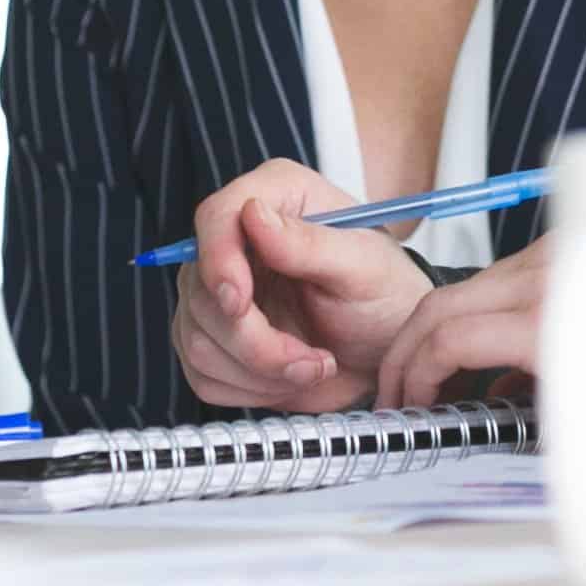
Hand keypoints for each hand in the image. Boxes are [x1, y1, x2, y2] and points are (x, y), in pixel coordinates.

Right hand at [175, 160, 428, 412]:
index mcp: (277, 197)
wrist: (388, 349)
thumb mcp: (364, 268)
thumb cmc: (386, 296)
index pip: (216, 217)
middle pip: (202, 292)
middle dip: (256, 341)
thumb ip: (309, 243)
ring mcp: (217, 292)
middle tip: (312, 359)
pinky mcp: (213, 339)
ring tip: (315, 366)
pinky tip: (292, 377)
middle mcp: (238, 240)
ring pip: (198, 341)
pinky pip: (203, 374)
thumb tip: (253, 214)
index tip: (241, 304)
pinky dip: (250, 388)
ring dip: (259, 370)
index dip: (219, 262)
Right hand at [372, 236, 552, 410]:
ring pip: (462, 287)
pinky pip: (497, 275)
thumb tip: (486, 398)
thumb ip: (520, 403)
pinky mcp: (557, 247)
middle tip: (397, 389)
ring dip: (436, 328)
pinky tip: (479, 343)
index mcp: (545, 325)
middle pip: (437, 306)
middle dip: (405, 352)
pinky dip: (474, 308)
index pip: (447, 341)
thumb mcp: (579, 403)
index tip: (416, 405)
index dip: (417, 379)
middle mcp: (543, 280)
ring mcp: (549, 255)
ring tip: (435, 372)